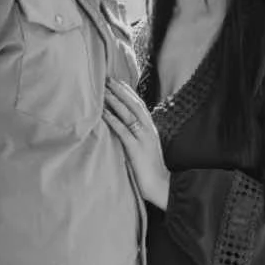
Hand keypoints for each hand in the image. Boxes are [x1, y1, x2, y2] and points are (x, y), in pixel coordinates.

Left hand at [103, 76, 169, 207]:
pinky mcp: (137, 149)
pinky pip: (123, 131)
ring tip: (103, 90)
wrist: (161, 186)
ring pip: (129, 114)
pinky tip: (104, 112)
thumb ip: (136, 137)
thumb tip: (123, 127)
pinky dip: (113, 120)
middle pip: (134, 104)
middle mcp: (149, 130)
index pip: (139, 105)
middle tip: (107, 78)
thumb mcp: (144, 149)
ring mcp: (144, 139)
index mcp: (151, 129)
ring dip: (115, 100)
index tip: (117, 81)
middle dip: (120, 90)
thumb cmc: (150, 170)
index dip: (128, 92)